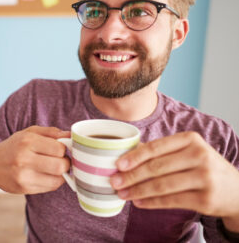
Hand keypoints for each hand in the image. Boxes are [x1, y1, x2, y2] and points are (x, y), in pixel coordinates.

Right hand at [0, 126, 70, 194]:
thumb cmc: (14, 146)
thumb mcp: (29, 133)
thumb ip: (51, 132)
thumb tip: (71, 135)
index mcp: (27, 141)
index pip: (59, 148)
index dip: (65, 149)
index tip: (62, 149)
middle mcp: (24, 158)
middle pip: (60, 166)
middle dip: (66, 163)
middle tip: (62, 160)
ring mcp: (23, 175)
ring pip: (57, 179)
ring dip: (61, 174)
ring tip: (55, 168)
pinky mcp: (23, 188)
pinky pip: (49, 188)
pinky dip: (53, 182)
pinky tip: (46, 175)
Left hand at [110, 132, 238, 228]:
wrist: (234, 190)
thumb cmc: (202, 166)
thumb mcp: (187, 151)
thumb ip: (160, 151)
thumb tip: (127, 154)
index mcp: (191, 139)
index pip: (156, 147)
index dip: (134, 156)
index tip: (118, 164)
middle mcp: (199, 156)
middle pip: (157, 167)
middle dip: (132, 176)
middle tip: (115, 182)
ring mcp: (204, 178)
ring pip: (162, 185)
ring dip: (138, 191)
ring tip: (122, 194)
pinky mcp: (206, 199)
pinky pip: (171, 201)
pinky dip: (152, 202)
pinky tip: (139, 202)